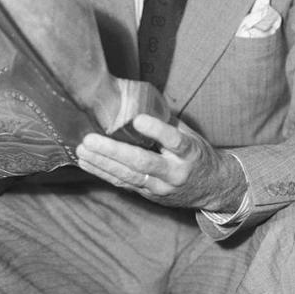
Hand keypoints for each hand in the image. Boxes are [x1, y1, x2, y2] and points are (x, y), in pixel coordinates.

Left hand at [75, 114, 246, 211]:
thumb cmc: (197, 154)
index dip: (157, 130)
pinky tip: (87, 163)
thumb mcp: (191, 135)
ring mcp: (161, 187)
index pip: (175, 141)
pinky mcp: (149, 194)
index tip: (137, 119)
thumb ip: (167, 122)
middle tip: (90, 139)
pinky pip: (124, 183)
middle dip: (113, 151)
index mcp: (190, 152)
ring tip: (82, 150)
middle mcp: (176, 172)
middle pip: (143, 162)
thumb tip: (136, 99)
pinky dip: (103, 172)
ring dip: (102, 163)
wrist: (212, 188)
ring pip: (129, 176)